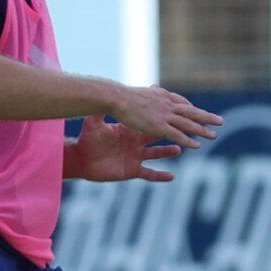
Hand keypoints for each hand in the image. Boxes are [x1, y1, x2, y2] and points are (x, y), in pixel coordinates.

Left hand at [67, 118, 183, 182]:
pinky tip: (171, 177)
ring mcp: (136, 156)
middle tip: (187, 128)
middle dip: (174, 132)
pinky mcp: (132, 170)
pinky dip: (160, 176)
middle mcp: (137, 143)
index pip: (150, 121)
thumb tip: (102, 93)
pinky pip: (149, 174)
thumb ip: (100, 110)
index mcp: (131, 130)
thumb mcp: (94, 123)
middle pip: (160, 136)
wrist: (82, 160)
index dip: (163, 117)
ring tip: (179, 149)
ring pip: (157, 154)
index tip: (176, 111)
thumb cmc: (88, 140)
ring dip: (168, 152)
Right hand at [105, 83, 221, 148]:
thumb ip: (147, 94)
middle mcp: (167, 104)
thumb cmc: (120, 95)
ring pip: (188, 123)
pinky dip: (188, 140)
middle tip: (219, 121)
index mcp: (162, 95)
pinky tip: (196, 146)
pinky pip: (177, 135)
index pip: (180, 102)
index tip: (197, 112)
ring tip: (214, 136)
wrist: (117, 98)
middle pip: (191, 111)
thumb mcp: (138, 92)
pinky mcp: (159, 126)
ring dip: (202, 130)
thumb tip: (151, 89)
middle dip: (206, 117)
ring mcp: (165, 115)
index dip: (190, 108)